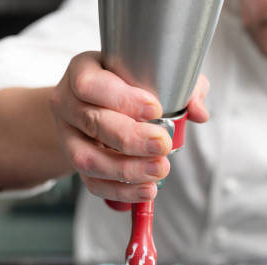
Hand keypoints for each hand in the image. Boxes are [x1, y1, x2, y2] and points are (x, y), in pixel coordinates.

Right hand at [49, 51, 209, 201]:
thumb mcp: (155, 75)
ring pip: (87, 159)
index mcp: (84, 71)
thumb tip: (198, 111)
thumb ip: (182, 87)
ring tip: (159, 169)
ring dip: (126, 169)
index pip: (91, 84)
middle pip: (92, 122)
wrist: (95, 106)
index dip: (122, 99)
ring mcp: (68, 137)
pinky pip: (93, 184)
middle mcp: (69, 103)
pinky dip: (122, 191)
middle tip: (162, 144)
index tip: (155, 109)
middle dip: (131, 138)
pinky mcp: (76, 165)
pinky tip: (146, 189)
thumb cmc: (128, 86)